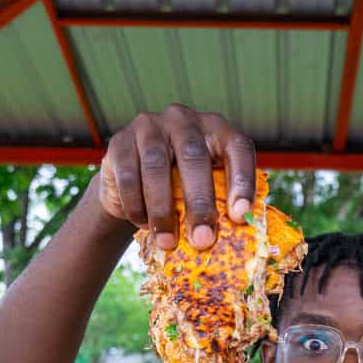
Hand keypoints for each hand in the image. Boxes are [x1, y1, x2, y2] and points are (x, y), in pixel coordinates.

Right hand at [98, 103, 255, 250]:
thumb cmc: (179, 189)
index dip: (242, 182)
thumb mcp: (204, 189)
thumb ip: (219, 203)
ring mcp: (150, 126)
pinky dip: (136, 205)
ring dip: (162, 210)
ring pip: (157, 166)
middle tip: (201, 240)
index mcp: (216, 129)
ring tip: (167, 242)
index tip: (240, 217)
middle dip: (199, 203)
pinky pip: (128, 175)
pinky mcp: (120, 142)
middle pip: (194, 156)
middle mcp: (184, 120)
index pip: (237, 148)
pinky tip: (143, 225)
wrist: (131, 183)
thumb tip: (236, 237)